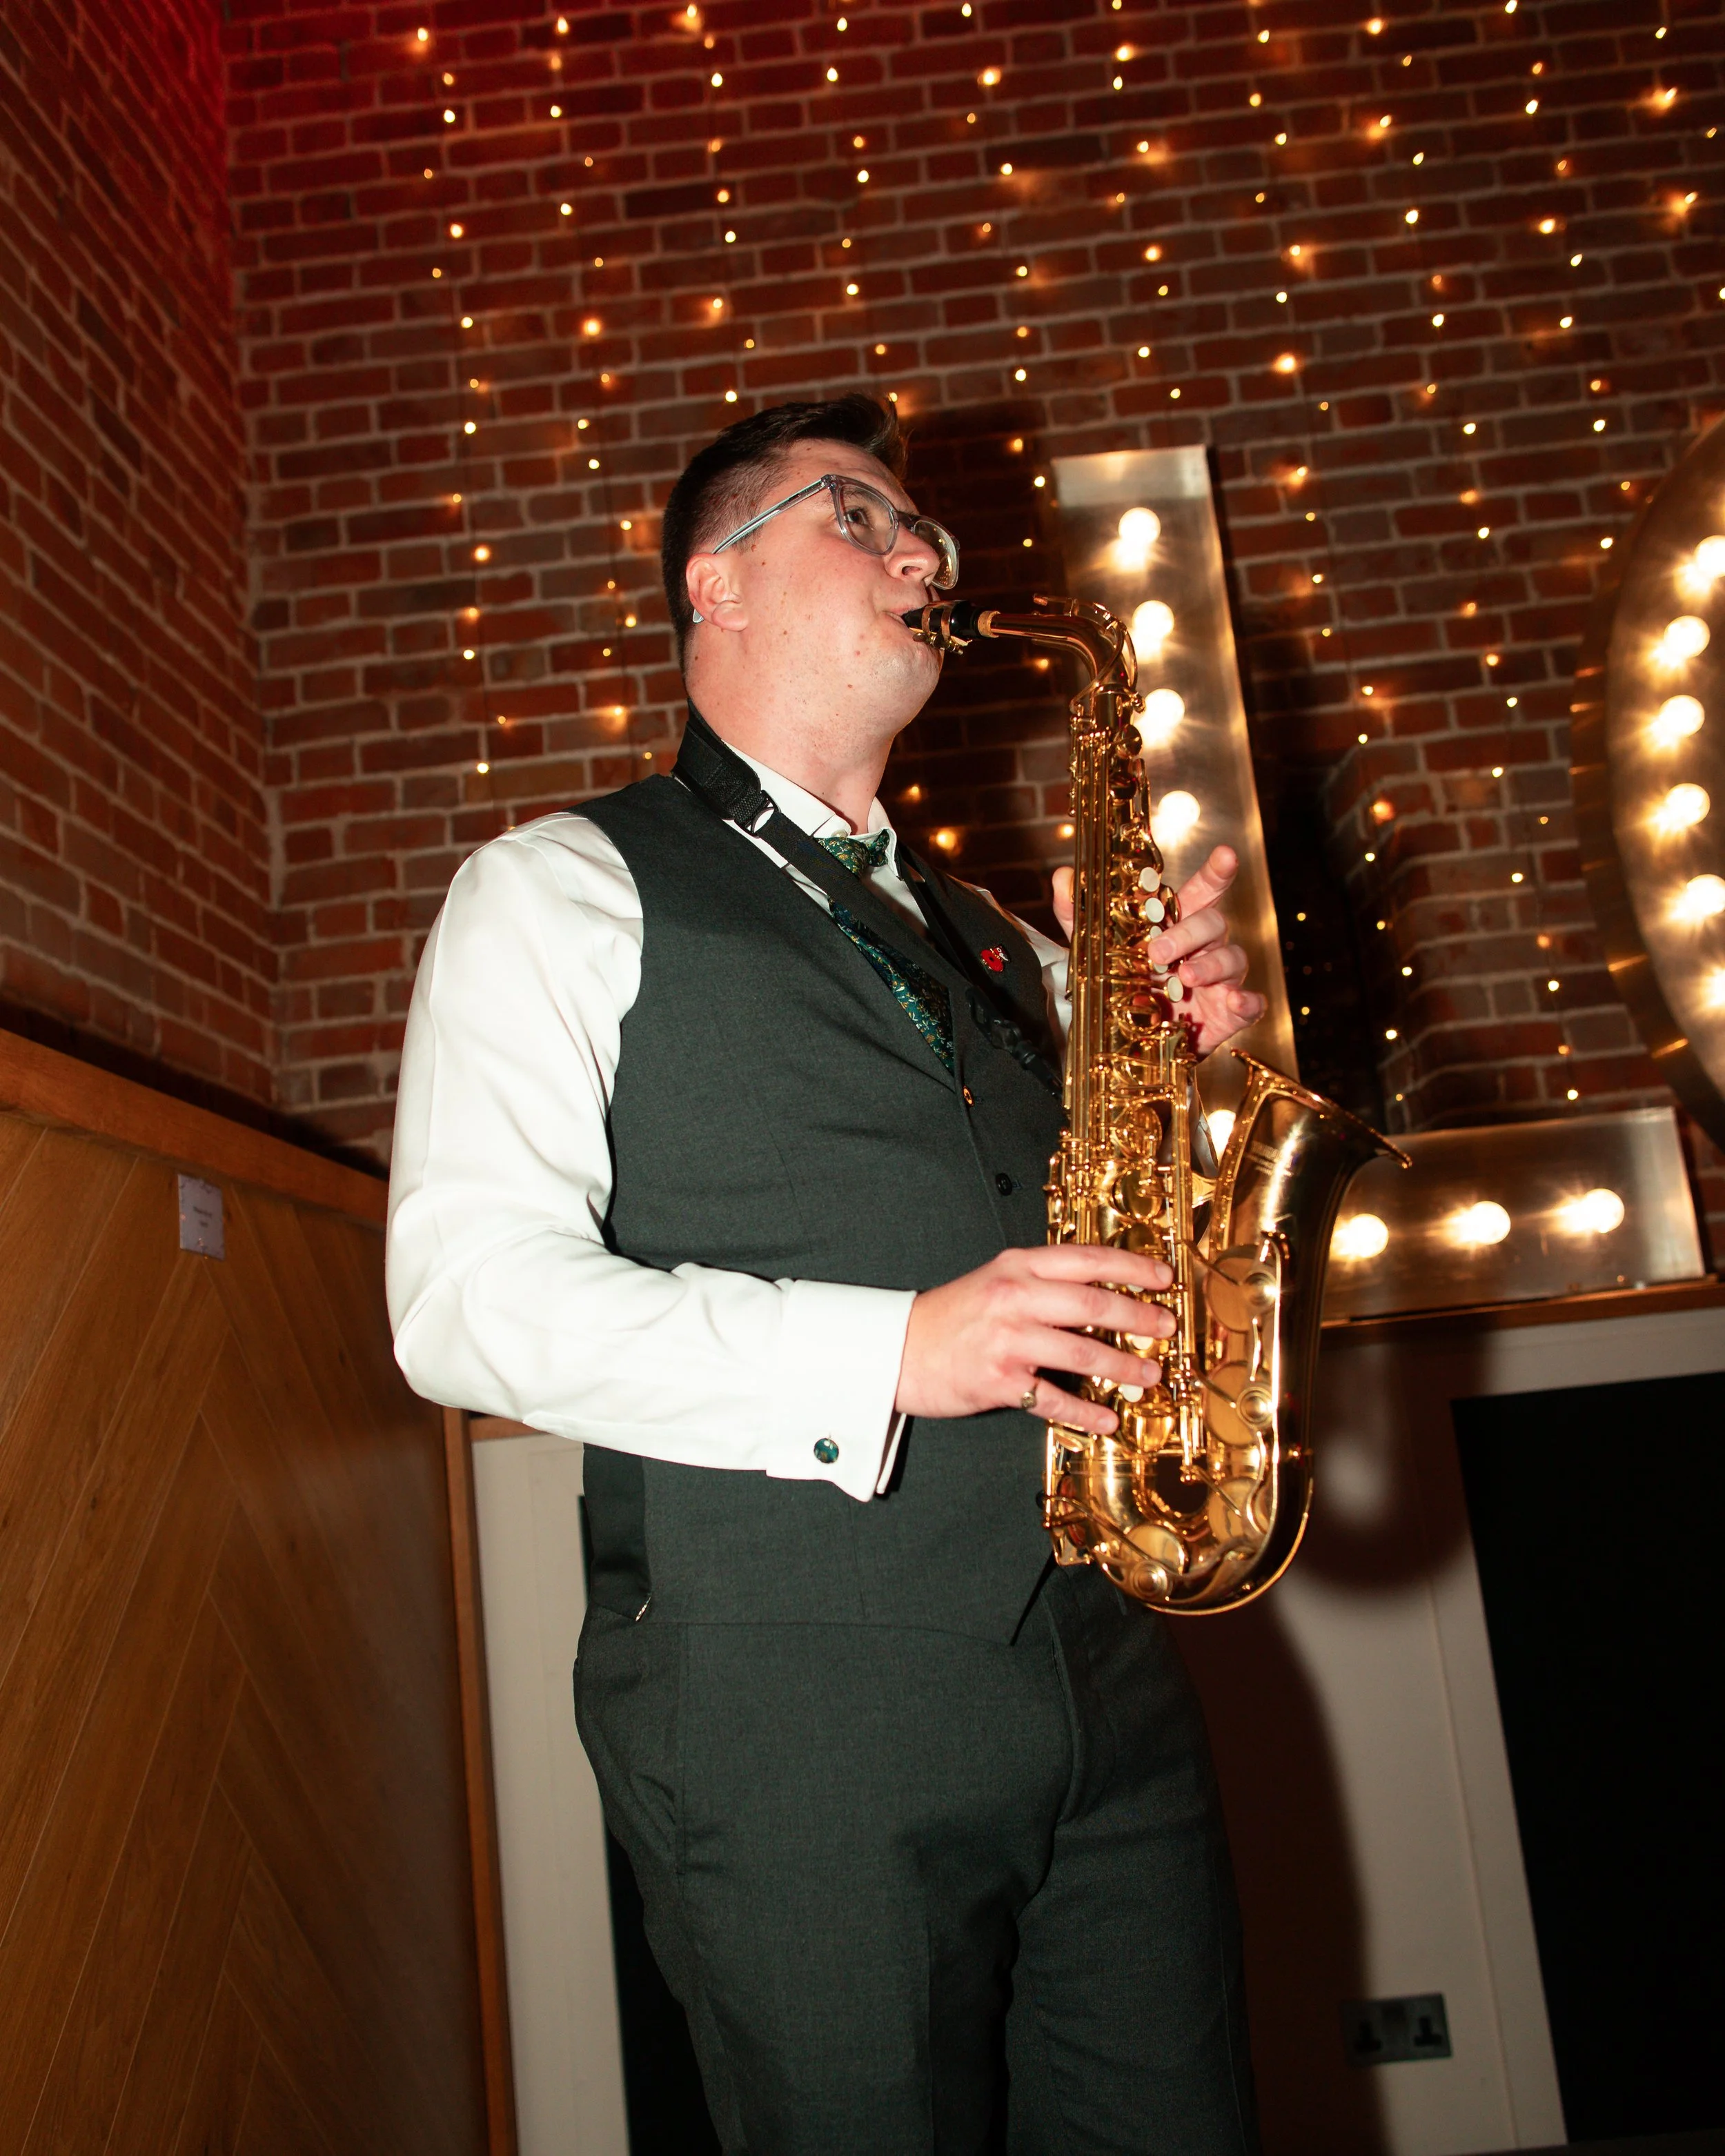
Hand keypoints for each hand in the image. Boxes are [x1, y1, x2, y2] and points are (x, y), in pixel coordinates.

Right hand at [895, 1244, 1174, 1435]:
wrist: (894, 1349)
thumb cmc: (950, 1318)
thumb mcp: (996, 1282)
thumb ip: (1043, 1284)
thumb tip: (1102, 1300)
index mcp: (1018, 1266)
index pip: (1087, 1259)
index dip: (1132, 1268)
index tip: (1164, 1278)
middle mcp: (1015, 1298)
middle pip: (1094, 1304)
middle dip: (1140, 1317)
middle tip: (1167, 1328)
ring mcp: (1007, 1340)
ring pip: (1083, 1352)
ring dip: (1124, 1366)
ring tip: (1149, 1374)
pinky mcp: (998, 1381)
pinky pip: (1052, 1399)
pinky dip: (1085, 1412)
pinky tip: (1106, 1419)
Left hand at [1052, 843, 1266, 1057]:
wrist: (1135, 1041)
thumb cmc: (1126, 985)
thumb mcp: (1097, 950)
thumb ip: (1079, 914)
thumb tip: (1062, 876)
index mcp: (1178, 924)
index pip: (1202, 891)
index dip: (1216, 872)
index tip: (1225, 856)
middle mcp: (1204, 946)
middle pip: (1213, 923)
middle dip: (1188, 933)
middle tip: (1157, 952)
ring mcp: (1220, 979)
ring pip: (1232, 958)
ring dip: (1211, 965)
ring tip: (1186, 977)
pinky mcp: (1229, 1012)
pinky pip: (1251, 1004)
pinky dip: (1247, 1002)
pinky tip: (1235, 1002)